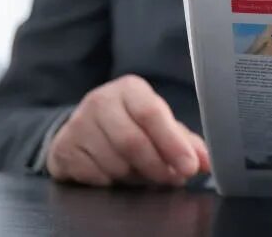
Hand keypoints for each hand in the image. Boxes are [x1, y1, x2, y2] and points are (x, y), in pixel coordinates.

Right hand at [47, 75, 210, 186]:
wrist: (82, 130)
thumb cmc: (129, 124)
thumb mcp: (158, 125)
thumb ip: (184, 141)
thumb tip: (208, 161)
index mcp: (130, 89)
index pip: (152, 114)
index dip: (173, 143)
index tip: (190, 166)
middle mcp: (101, 100)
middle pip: (132, 141)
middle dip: (158, 166)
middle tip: (173, 179)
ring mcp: (78, 124)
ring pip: (114, 162)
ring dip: (136, 176)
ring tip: (145, 174)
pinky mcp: (63, 148)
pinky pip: (95, 175)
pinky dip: (113, 182)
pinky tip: (118, 175)